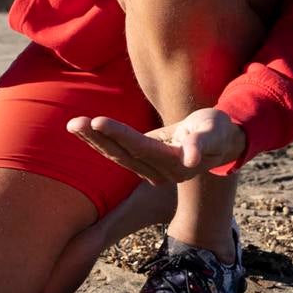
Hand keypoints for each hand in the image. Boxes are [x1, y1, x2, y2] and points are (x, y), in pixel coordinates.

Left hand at [67, 107, 244, 186]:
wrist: (219, 142)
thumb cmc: (218, 131)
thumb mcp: (215, 133)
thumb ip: (203, 143)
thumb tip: (192, 158)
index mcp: (176, 164)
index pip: (142, 148)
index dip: (119, 135)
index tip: (97, 121)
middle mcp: (160, 172)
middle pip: (123, 154)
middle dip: (98, 138)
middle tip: (74, 123)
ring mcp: (150, 169)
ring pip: (116, 154)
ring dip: (93, 140)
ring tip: (72, 124)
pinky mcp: (143, 162)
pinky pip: (117, 151)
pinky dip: (98, 140)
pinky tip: (82, 129)